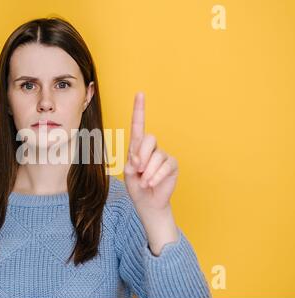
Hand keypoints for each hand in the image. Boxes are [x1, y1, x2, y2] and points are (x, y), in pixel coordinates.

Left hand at [123, 92, 179, 255]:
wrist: (147, 202)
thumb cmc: (136, 186)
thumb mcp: (128, 172)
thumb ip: (132, 161)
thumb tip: (140, 159)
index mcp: (137, 146)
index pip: (138, 125)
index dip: (139, 109)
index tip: (140, 93)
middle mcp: (151, 148)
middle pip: (149, 139)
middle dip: (141, 155)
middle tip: (137, 169)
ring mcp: (163, 155)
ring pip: (157, 155)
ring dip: (147, 171)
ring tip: (144, 182)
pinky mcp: (172, 165)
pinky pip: (165, 166)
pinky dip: (156, 176)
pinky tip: (151, 183)